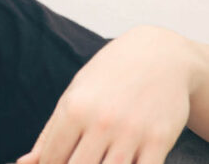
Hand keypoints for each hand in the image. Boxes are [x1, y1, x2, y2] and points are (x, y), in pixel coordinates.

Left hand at [17, 25, 198, 163]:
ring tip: (96, 159)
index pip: (52, 159)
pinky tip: (122, 163)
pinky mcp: (159, 141)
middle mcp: (102, 121)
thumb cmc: (109, 76)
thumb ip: (50, 133)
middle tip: (76, 160)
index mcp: (75, 109)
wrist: (159, 55)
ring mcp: (132, 132)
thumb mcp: (74, 95)